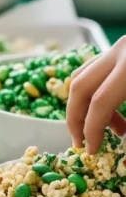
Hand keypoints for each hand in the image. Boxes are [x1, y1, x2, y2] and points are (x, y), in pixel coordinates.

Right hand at [67, 36, 125, 151]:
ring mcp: (120, 46)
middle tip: (81, 140)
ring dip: (84, 105)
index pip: (99, 102)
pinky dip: (95, 90)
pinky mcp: (124, 47)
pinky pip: (97, 68)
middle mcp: (120, 51)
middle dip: (76, 118)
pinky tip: (109, 108)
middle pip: (80, 86)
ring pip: (84, 75)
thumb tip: (119, 138)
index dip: (91, 130)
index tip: (92, 150)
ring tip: (101, 128)